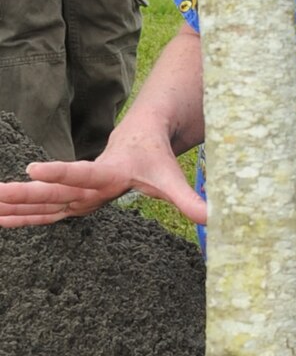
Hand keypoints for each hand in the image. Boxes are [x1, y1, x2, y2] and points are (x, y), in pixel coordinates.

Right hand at [0, 124, 205, 229]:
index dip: (61, 173)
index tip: (34, 169)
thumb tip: (214, 219)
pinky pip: (45, 210)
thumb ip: (190, 199)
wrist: (141, 136)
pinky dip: (22, 214)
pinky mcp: (72, 198)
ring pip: (43, 200)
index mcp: (108, 173)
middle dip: (25, 194)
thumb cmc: (155, 158)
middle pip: (54, 190)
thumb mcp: (172, 179)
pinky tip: (0, 217)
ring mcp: (77, 192)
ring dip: (16, 204)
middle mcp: (87, 183)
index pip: (83, 173)